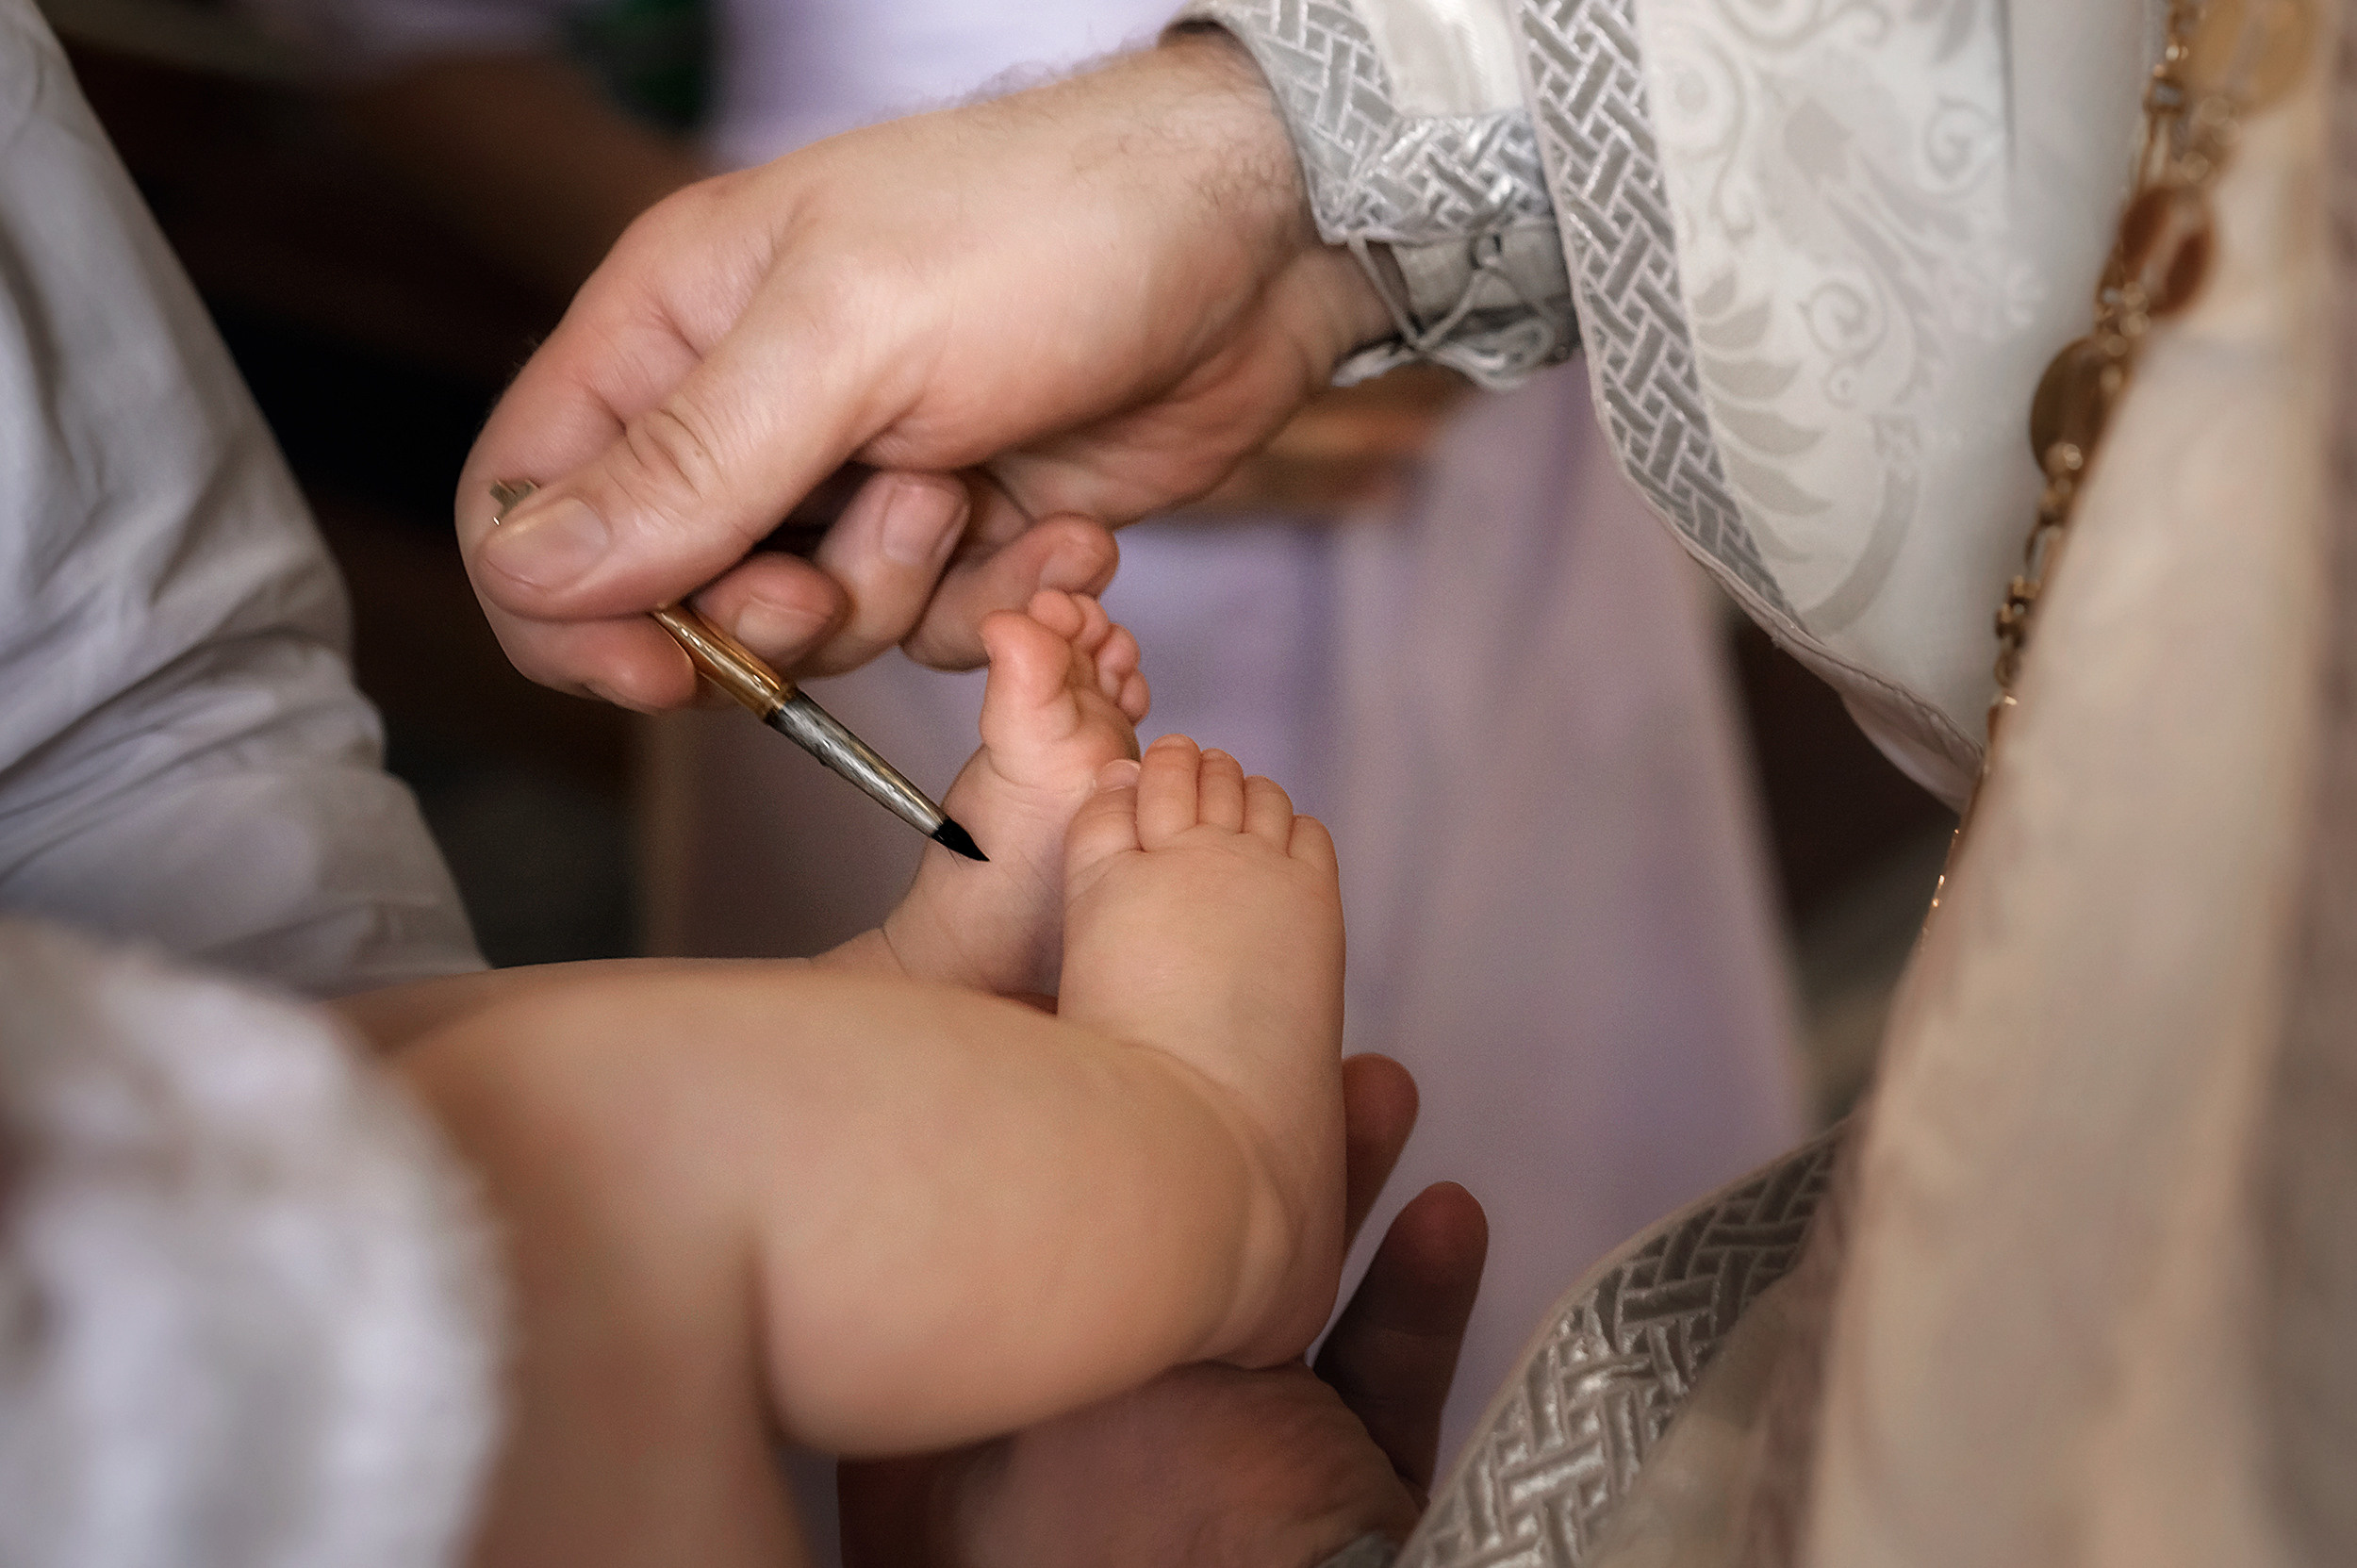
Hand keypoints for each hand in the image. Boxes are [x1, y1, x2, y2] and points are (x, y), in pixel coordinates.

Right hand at [458, 31, 1390, 708]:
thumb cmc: (1047, 234)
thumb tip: (531, 574)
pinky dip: (995, 603)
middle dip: (770, 611)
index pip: (529, 501)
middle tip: (851, 560)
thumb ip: (690, 467)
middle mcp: (748, 407)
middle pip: (673, 595)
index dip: (569, 609)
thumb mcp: (850, 339)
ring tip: (972, 483)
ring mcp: (855, 475)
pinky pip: (927, 632)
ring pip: (809, 630)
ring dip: (899, 590)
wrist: (1254, 245)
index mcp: (671, 326)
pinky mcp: (960, 528)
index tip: (666, 668)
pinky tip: (1058, 524)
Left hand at [837, 1055, 1487, 1567]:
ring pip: (1270, 1317)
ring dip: (1335, 1196)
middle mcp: (1066, 1475)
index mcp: (951, 1467)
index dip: (1025, 1170)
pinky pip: (1370, 1392)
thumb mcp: (1020, 1369)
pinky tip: (1454, 1214)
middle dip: (1216, 1156)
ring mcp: (1209, 1496)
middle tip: (1261, 1054)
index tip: (1084, 1055)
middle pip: (1147, 1285)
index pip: (978, 1296)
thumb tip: (983, 1101)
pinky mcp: (1332, 1514)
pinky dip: (1412, 1305)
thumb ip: (1010, 1244)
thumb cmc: (1104, 1520)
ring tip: (1381, 1084)